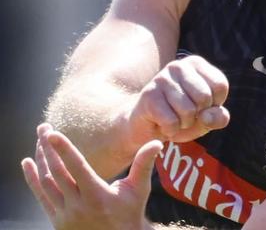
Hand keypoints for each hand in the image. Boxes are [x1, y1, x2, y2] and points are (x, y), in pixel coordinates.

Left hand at [21, 123, 159, 229]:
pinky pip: (41, 196)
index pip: (76, 167)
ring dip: (40, 159)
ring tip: (39, 141)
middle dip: (48, 148)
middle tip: (43, 127)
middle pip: (56, 172)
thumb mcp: (140, 189)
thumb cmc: (130, 213)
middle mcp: (77, 205)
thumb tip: (157, 142)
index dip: (63, 149)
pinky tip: (28, 163)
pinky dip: (32, 178)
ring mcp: (64, 214)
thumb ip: (144, 164)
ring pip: (46, 182)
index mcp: (96, 195)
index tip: (52, 133)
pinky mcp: (57, 220)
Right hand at [126, 55, 229, 147]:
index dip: (215, 104)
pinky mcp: (149, 94)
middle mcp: (179, 66)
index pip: (220, 85)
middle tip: (186, 114)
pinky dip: (171, 130)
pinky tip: (163, 124)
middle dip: (199, 115)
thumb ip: (219, 117)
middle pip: (205, 97)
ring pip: (188, 110)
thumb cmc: (183, 117)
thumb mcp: (208, 118)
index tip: (201, 106)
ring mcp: (162, 78)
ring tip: (174, 118)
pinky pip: (172, 121)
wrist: (148, 127)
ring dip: (184, 124)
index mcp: (196, 64)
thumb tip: (206, 116)